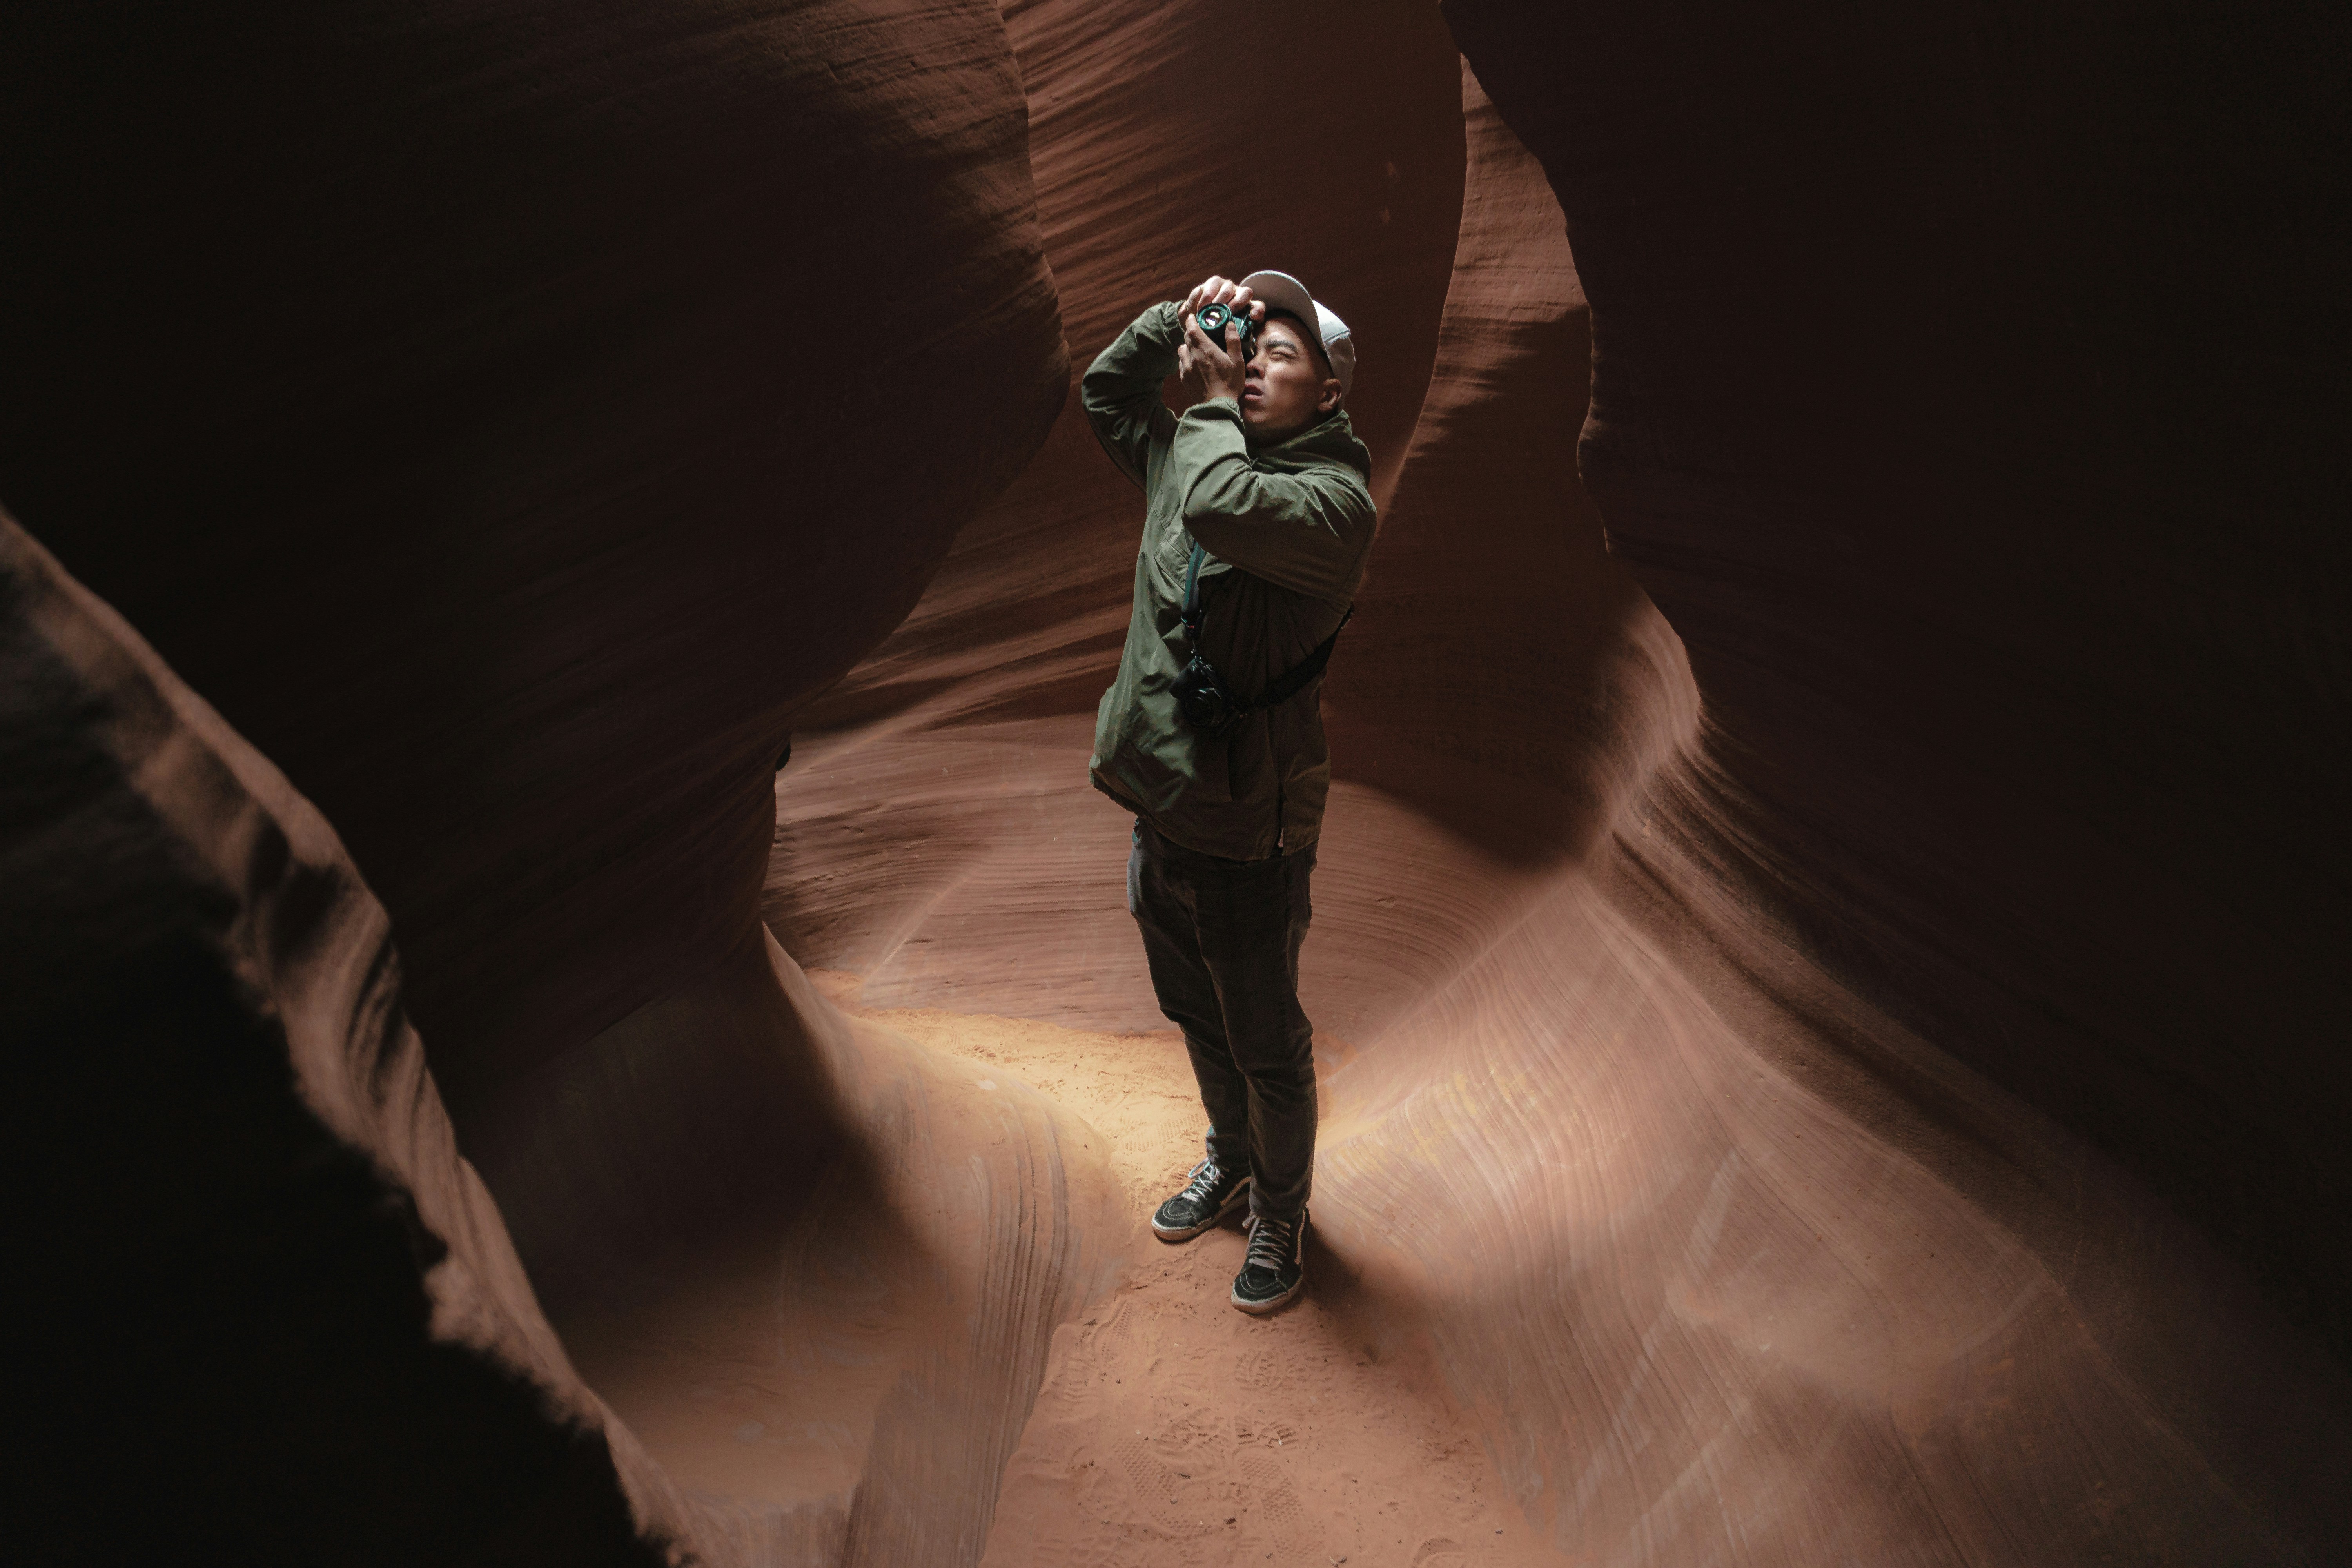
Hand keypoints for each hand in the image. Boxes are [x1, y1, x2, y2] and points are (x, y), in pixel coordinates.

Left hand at [1176, 274, 1262, 405]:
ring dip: (1188, 346)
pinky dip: (1186, 359)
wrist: (1217, 406)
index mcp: (1206, 350)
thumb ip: (1233, 340)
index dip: (1190, 320)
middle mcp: (1193, 356)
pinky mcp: (1184, 378)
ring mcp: (1186, 368)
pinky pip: (1181, 363)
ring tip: (1197, 349)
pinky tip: (1195, 364)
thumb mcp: (1237, 361)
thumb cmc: (1230, 383)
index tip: (1192, 316)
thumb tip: (1229, 324)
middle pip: (1187, 338)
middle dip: (1192, 333)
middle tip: (1199, 332)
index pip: (1192, 329)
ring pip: (1182, 349)